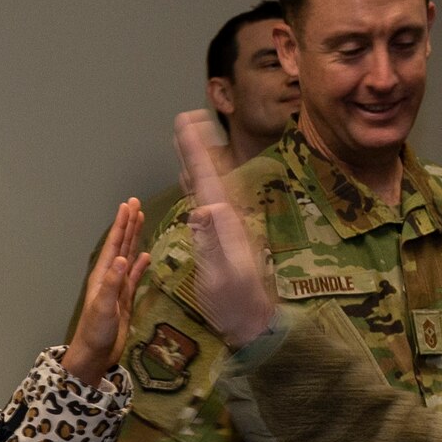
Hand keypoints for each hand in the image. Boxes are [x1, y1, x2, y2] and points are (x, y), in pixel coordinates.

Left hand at [64, 198, 151, 386]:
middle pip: (121, 245)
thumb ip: (114, 282)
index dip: (122, 224)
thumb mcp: (105, 307)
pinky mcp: (124, 300)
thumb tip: (124, 258)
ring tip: (140, 221)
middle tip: (135, 203)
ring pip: (128, 257)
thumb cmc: (96, 332)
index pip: (114, 244)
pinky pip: (134, 277)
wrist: (96, 354)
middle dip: (128, 224)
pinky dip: (140, 265)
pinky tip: (145, 256)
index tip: (128, 205)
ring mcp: (117, 288)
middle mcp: (109, 277)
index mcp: (103, 275)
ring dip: (134, 239)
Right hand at [176, 110, 276, 346]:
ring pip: (210, 186)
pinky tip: (192, 182)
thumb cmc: (235, 305)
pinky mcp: (224, 238)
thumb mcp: (221, 276)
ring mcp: (227, 228)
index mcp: (225, 223)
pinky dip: (199, 185)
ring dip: (199, 161)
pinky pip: (208, 202)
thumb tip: (204, 208)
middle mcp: (228, 220)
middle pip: (211, 175)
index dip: (195, 150)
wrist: (254, 323)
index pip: (207, 179)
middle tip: (189, 117)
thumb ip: (212, 242)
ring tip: (189, 138)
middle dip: (199, 146)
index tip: (187, 123)